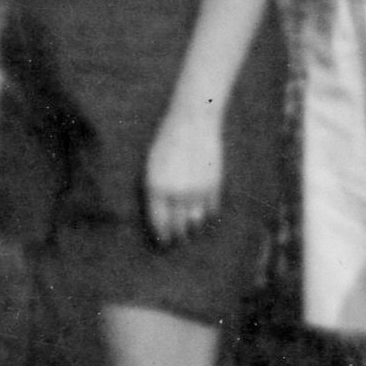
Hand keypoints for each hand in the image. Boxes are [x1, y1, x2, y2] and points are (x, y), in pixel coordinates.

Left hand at [141, 97, 224, 248]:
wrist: (193, 122)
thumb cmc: (167, 142)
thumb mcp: (152, 166)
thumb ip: (154, 192)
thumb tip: (160, 216)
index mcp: (157, 188)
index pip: (159, 223)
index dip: (162, 236)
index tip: (163, 242)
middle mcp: (177, 193)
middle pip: (178, 226)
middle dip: (176, 236)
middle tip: (177, 240)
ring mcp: (197, 190)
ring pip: (196, 222)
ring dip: (192, 229)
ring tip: (190, 231)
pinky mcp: (214, 186)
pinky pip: (211, 210)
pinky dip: (207, 215)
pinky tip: (203, 215)